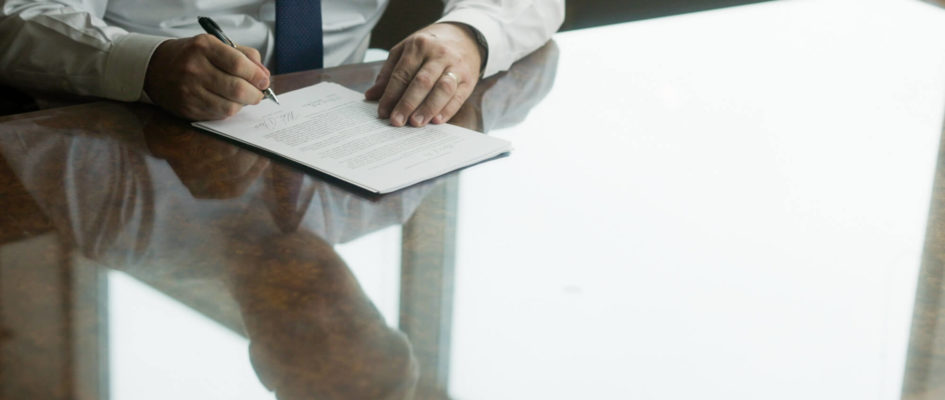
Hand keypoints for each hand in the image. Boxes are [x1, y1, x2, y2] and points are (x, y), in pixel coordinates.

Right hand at [144, 34, 270, 120]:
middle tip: (258, 93)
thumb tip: (264, 75)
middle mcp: (194, 68)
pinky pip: (218, 115)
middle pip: (237, 88)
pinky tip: (226, 102)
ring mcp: (189, 90)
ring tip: (243, 98)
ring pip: (230, 106)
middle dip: (255, 94)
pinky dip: (228, 110)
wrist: (155, 68)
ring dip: (243, 104)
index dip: (257, 76)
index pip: (239, 65)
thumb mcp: (215, 45)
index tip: (264, 81)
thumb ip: (244, 56)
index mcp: (204, 47)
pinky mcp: (187, 108)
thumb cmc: (192, 55)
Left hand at [364, 23, 482, 126]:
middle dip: (408, 103)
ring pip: (442, 89)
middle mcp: (439, 54)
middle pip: (422, 81)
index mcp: (419, 46)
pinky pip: (458, 96)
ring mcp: (456, 66)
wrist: (464, 37)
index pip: (402, 73)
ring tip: (416, 123)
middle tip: (397, 121)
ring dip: (428, 108)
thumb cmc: (428, 48)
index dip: (390, 95)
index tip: (383, 112)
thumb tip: (371, 96)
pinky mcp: (468, 78)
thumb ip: (389, 73)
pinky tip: (437, 121)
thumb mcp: (405, 52)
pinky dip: (447, 110)